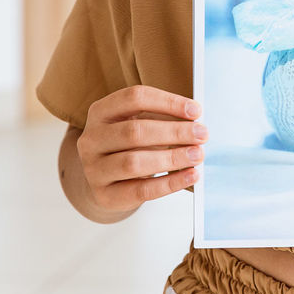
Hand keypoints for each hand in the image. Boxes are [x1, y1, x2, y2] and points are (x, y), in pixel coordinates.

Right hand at [75, 86, 206, 213]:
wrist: (106, 182)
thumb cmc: (130, 146)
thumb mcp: (140, 123)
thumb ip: (163, 118)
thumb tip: (196, 120)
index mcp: (101, 112)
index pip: (134, 98)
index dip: (168, 102)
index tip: (196, 110)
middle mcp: (91, 139)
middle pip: (135, 131)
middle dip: (174, 132)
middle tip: (202, 134)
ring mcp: (93, 169)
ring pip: (134, 162)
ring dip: (172, 158)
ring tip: (198, 155)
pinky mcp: (105, 195)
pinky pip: (141, 190)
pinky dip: (170, 183)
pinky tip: (191, 175)